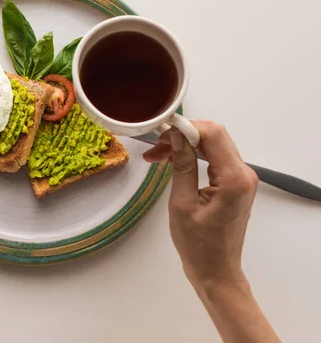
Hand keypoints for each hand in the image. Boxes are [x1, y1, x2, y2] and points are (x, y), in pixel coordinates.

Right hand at [143, 121, 258, 288]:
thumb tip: (176, 137)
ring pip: (213, 146)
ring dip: (186, 146)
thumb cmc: (197, 245)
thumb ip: (182, 165)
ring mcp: (242, 179)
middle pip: (214, 137)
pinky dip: (194, 156)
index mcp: (234, 179)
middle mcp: (244, 174)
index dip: (186, 127)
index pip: (213, 134)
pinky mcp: (236, 184)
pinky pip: (215, 160)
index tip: (160, 133)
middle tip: (155, 148)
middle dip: (183, 136)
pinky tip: (173, 162)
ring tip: (157, 156)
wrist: (216, 271)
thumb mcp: (182, 203)